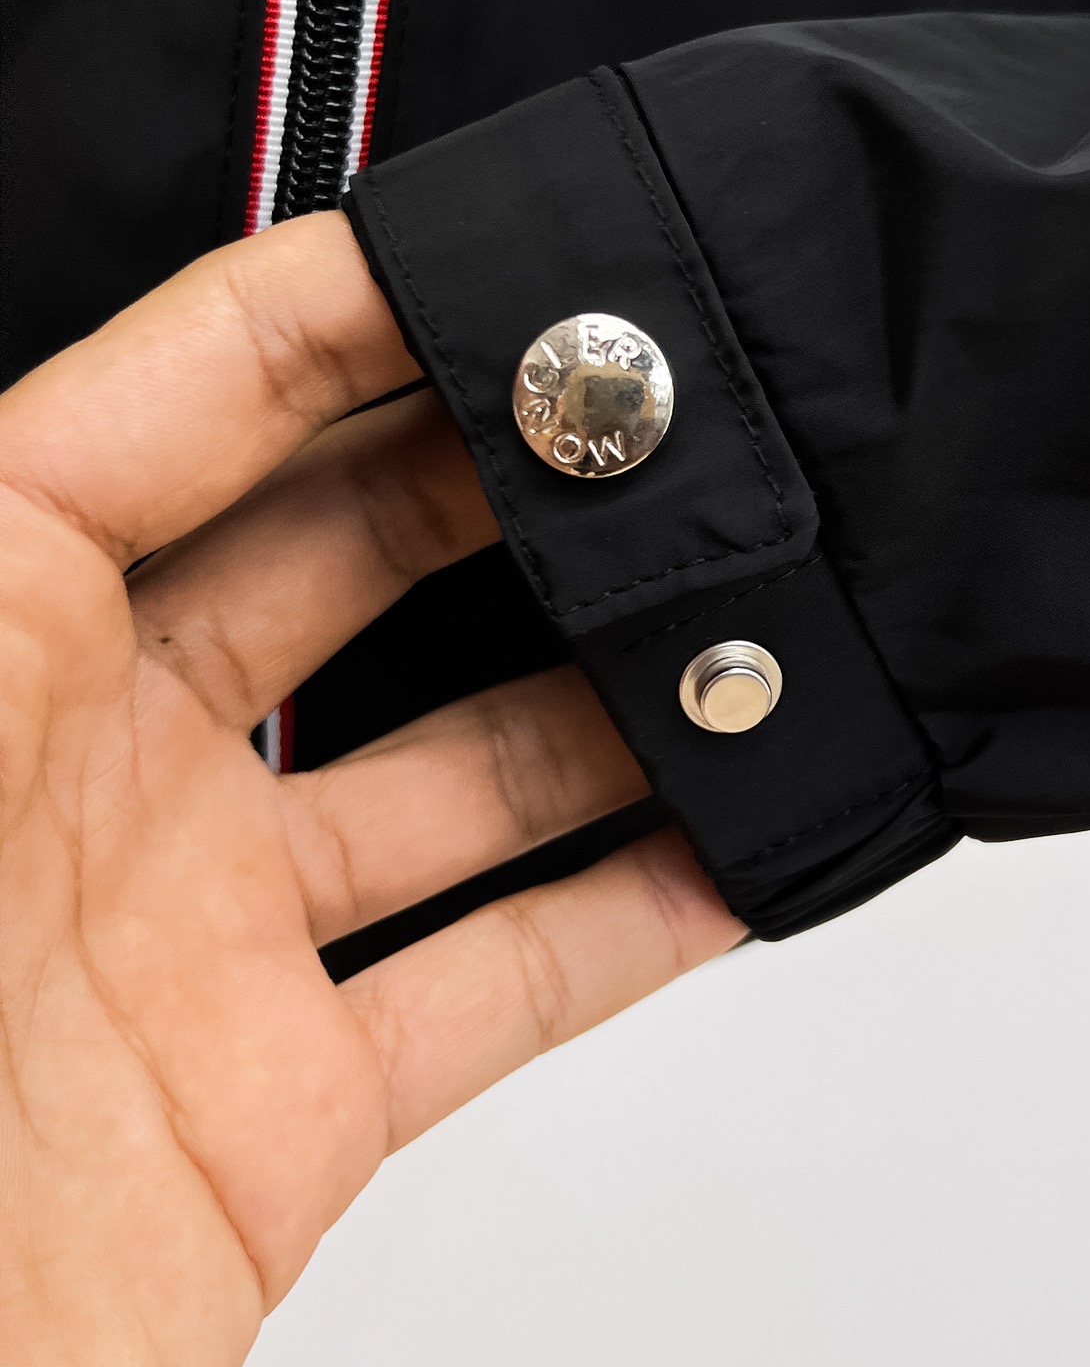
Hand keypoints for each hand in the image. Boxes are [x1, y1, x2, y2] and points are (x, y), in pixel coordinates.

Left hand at [0, 214, 741, 1366]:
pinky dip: (628, 921)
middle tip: (663, 420)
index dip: (346, 307)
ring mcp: (197, 940)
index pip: (185, 409)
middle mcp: (92, 775)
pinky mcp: (278, 1111)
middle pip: (347, 562)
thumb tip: (153, 359)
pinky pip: (494, 983)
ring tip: (738, 618)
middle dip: (508, 476)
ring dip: (603, 694)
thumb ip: (8, 525)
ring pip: (456, 768)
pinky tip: (733, 850)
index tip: (510, 255)